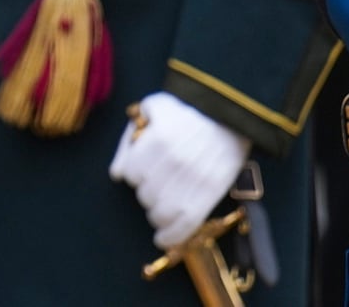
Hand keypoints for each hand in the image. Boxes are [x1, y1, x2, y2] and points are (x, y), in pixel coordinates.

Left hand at [107, 91, 250, 248]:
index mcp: (157, 140)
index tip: (145, 171)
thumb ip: (129, 139)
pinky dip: (171, 237)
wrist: (231, 115)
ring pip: (160, 214)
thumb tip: (117, 174)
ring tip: (163, 207)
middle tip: (159, 185)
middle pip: (144, 196)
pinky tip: (164, 239)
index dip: (136, 174)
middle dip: (147, 193)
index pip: (131, 175)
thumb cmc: (188, 109)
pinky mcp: (210, 194)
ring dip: (157, 215)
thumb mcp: (153, 108)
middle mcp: (172, 162)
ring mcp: (192, 181)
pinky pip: (185, 225)